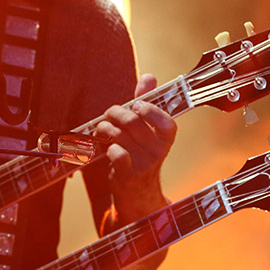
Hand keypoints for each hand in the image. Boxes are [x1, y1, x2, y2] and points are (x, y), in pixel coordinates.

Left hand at [95, 73, 176, 224]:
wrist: (136, 192)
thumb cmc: (138, 153)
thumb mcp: (146, 129)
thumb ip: (146, 102)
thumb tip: (149, 76)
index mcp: (166, 137)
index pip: (165, 120)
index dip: (149, 110)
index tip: (136, 106)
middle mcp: (159, 150)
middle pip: (132, 122)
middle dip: (114, 114)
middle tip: (108, 116)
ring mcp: (145, 163)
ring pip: (118, 135)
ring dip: (104, 129)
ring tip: (102, 131)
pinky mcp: (129, 174)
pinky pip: (116, 153)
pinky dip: (106, 147)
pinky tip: (105, 148)